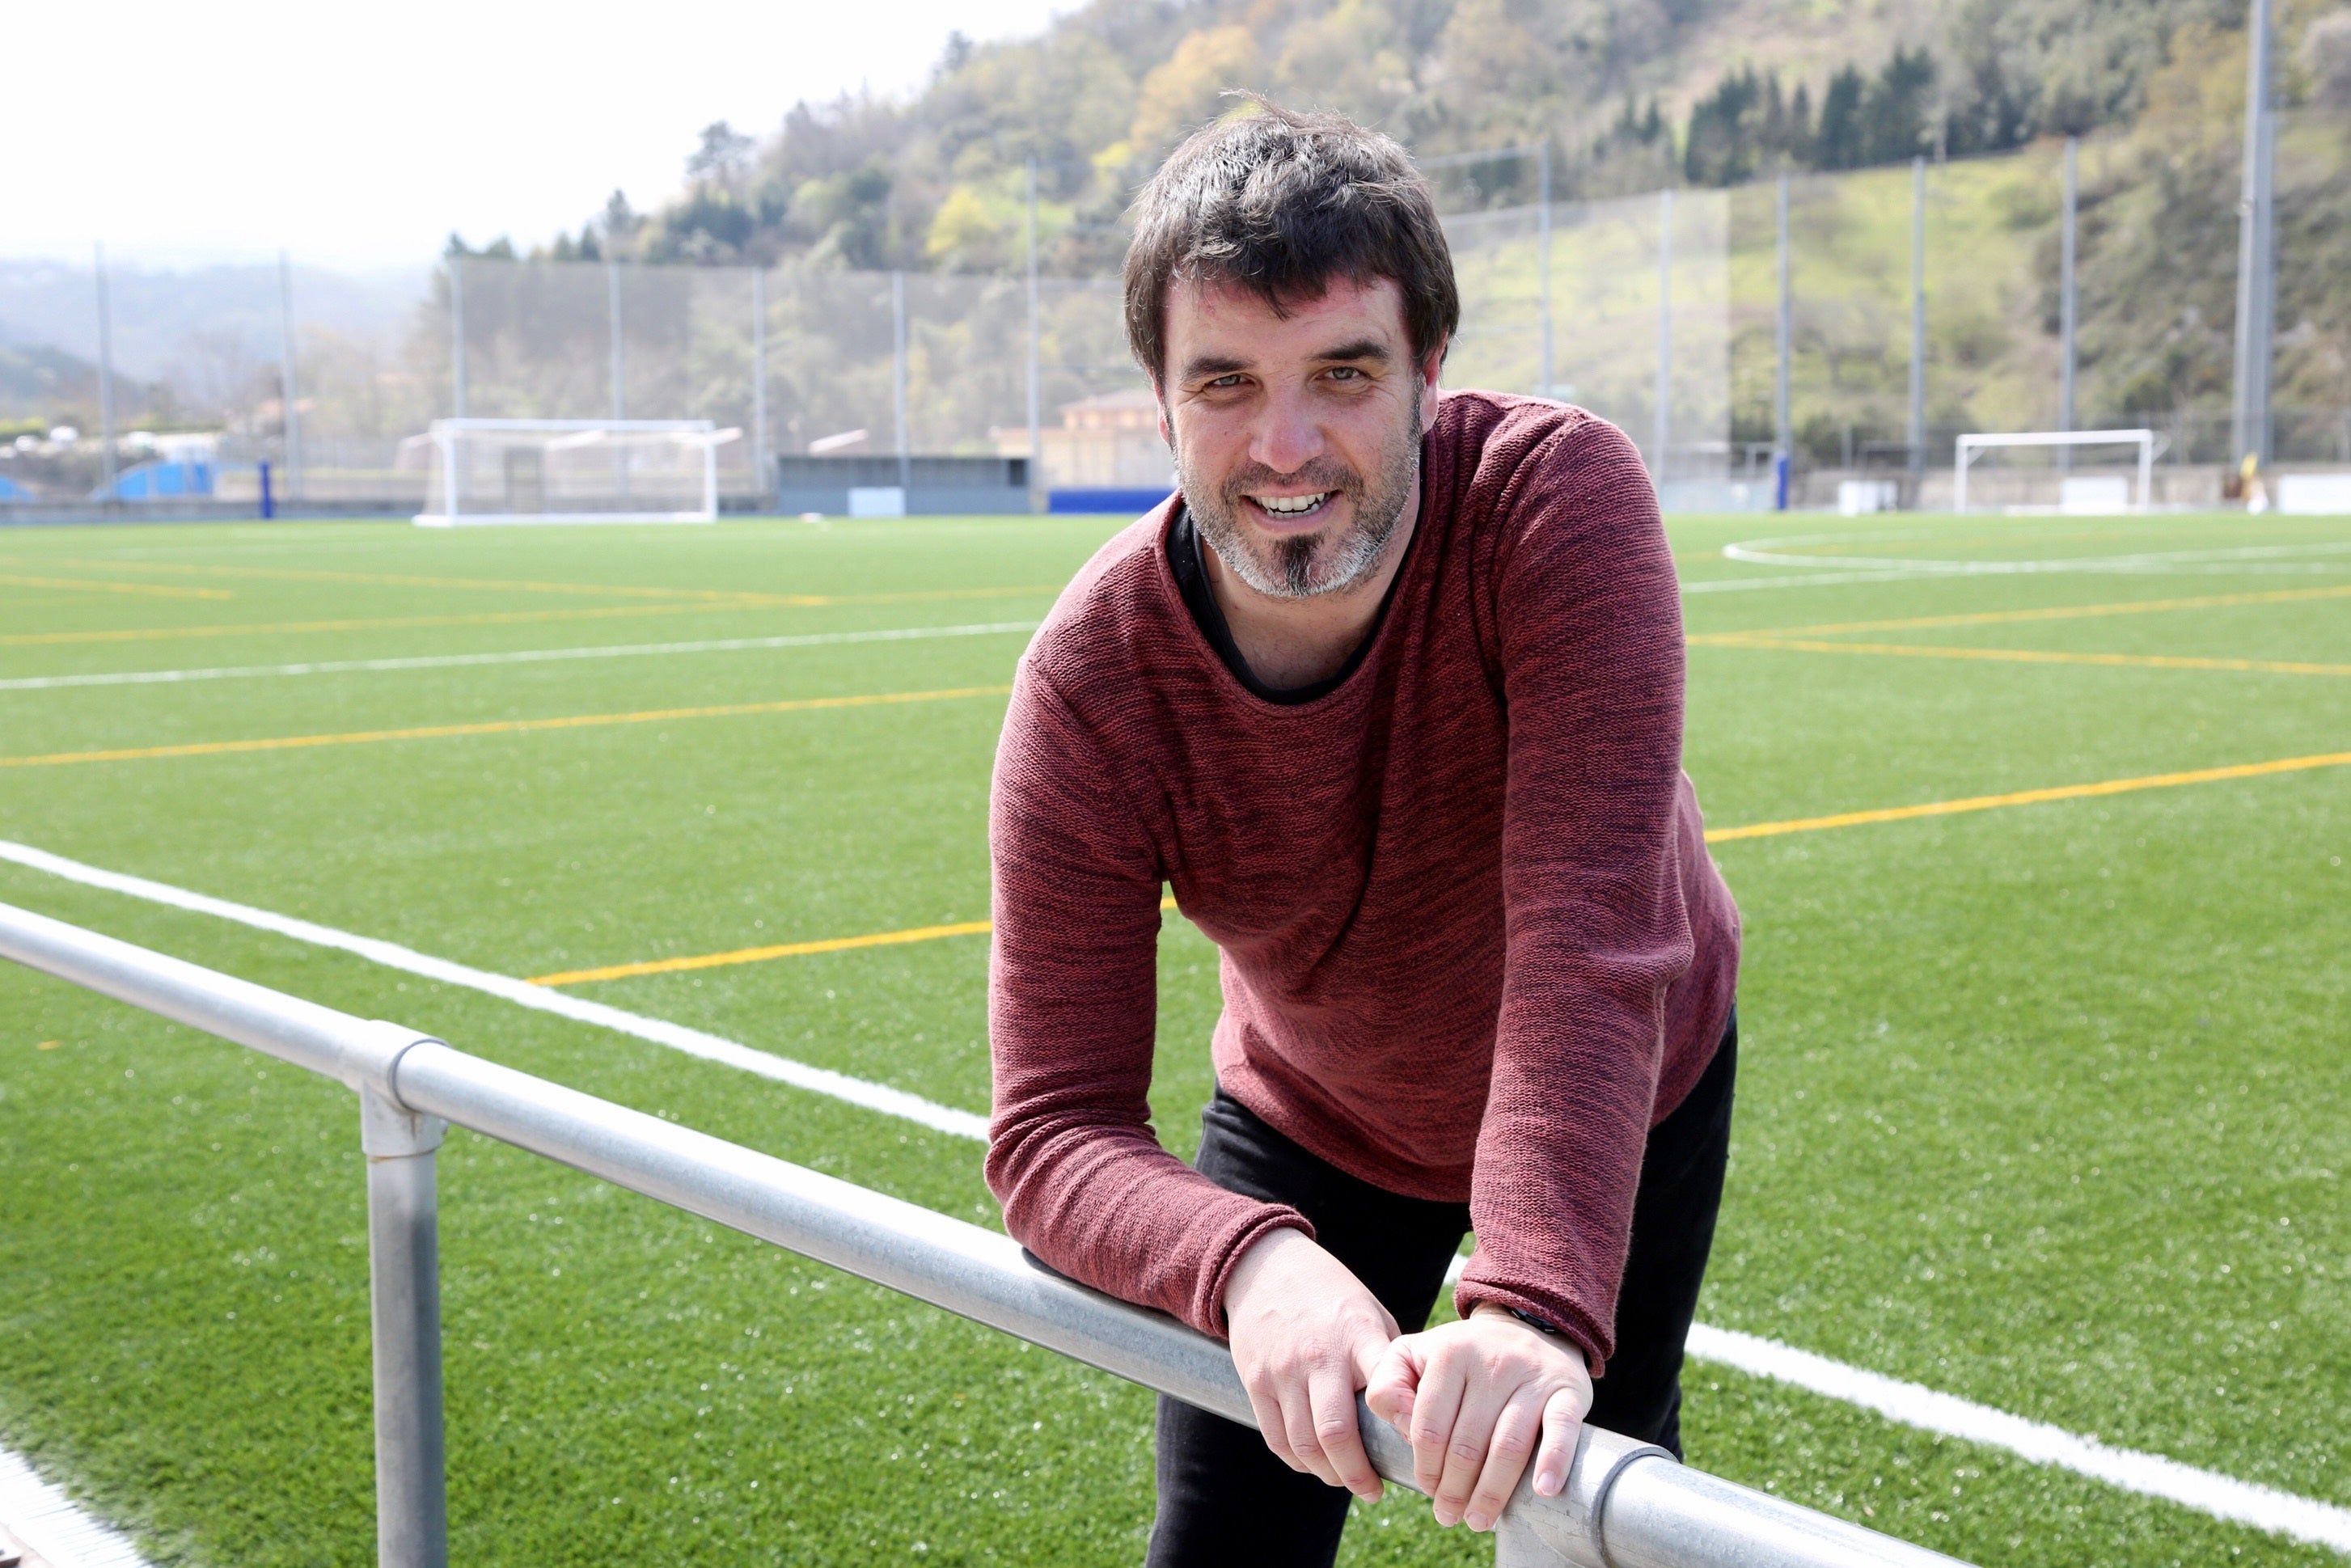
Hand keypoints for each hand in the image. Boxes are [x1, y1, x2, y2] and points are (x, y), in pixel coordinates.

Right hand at [1222, 1227, 1399, 1498]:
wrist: (1264, 1267)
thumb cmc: (1331, 1297)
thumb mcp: (1370, 1313)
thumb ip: (1388, 1360)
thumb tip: (1415, 1414)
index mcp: (1358, 1335)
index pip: (1386, 1387)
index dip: (1407, 1427)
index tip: (1420, 1454)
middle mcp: (1318, 1356)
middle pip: (1338, 1434)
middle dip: (1358, 1474)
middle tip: (1373, 1490)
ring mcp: (1283, 1371)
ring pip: (1304, 1446)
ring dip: (1329, 1475)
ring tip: (1346, 1481)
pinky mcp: (1255, 1382)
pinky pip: (1277, 1439)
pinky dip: (1300, 1462)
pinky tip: (1316, 1465)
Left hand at [1364, 1305, 1592, 1531]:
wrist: (1528, 1325)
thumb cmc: (1462, 1355)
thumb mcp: (1413, 1355)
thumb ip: (1388, 1386)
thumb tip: (1398, 1426)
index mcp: (1450, 1354)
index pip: (1430, 1428)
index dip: (1425, 1468)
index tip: (1428, 1490)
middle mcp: (1491, 1361)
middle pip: (1467, 1445)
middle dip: (1454, 1491)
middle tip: (1449, 1516)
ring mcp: (1531, 1376)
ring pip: (1508, 1446)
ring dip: (1491, 1492)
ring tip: (1479, 1520)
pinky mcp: (1567, 1390)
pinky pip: (1562, 1428)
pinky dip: (1554, 1461)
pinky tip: (1543, 1490)